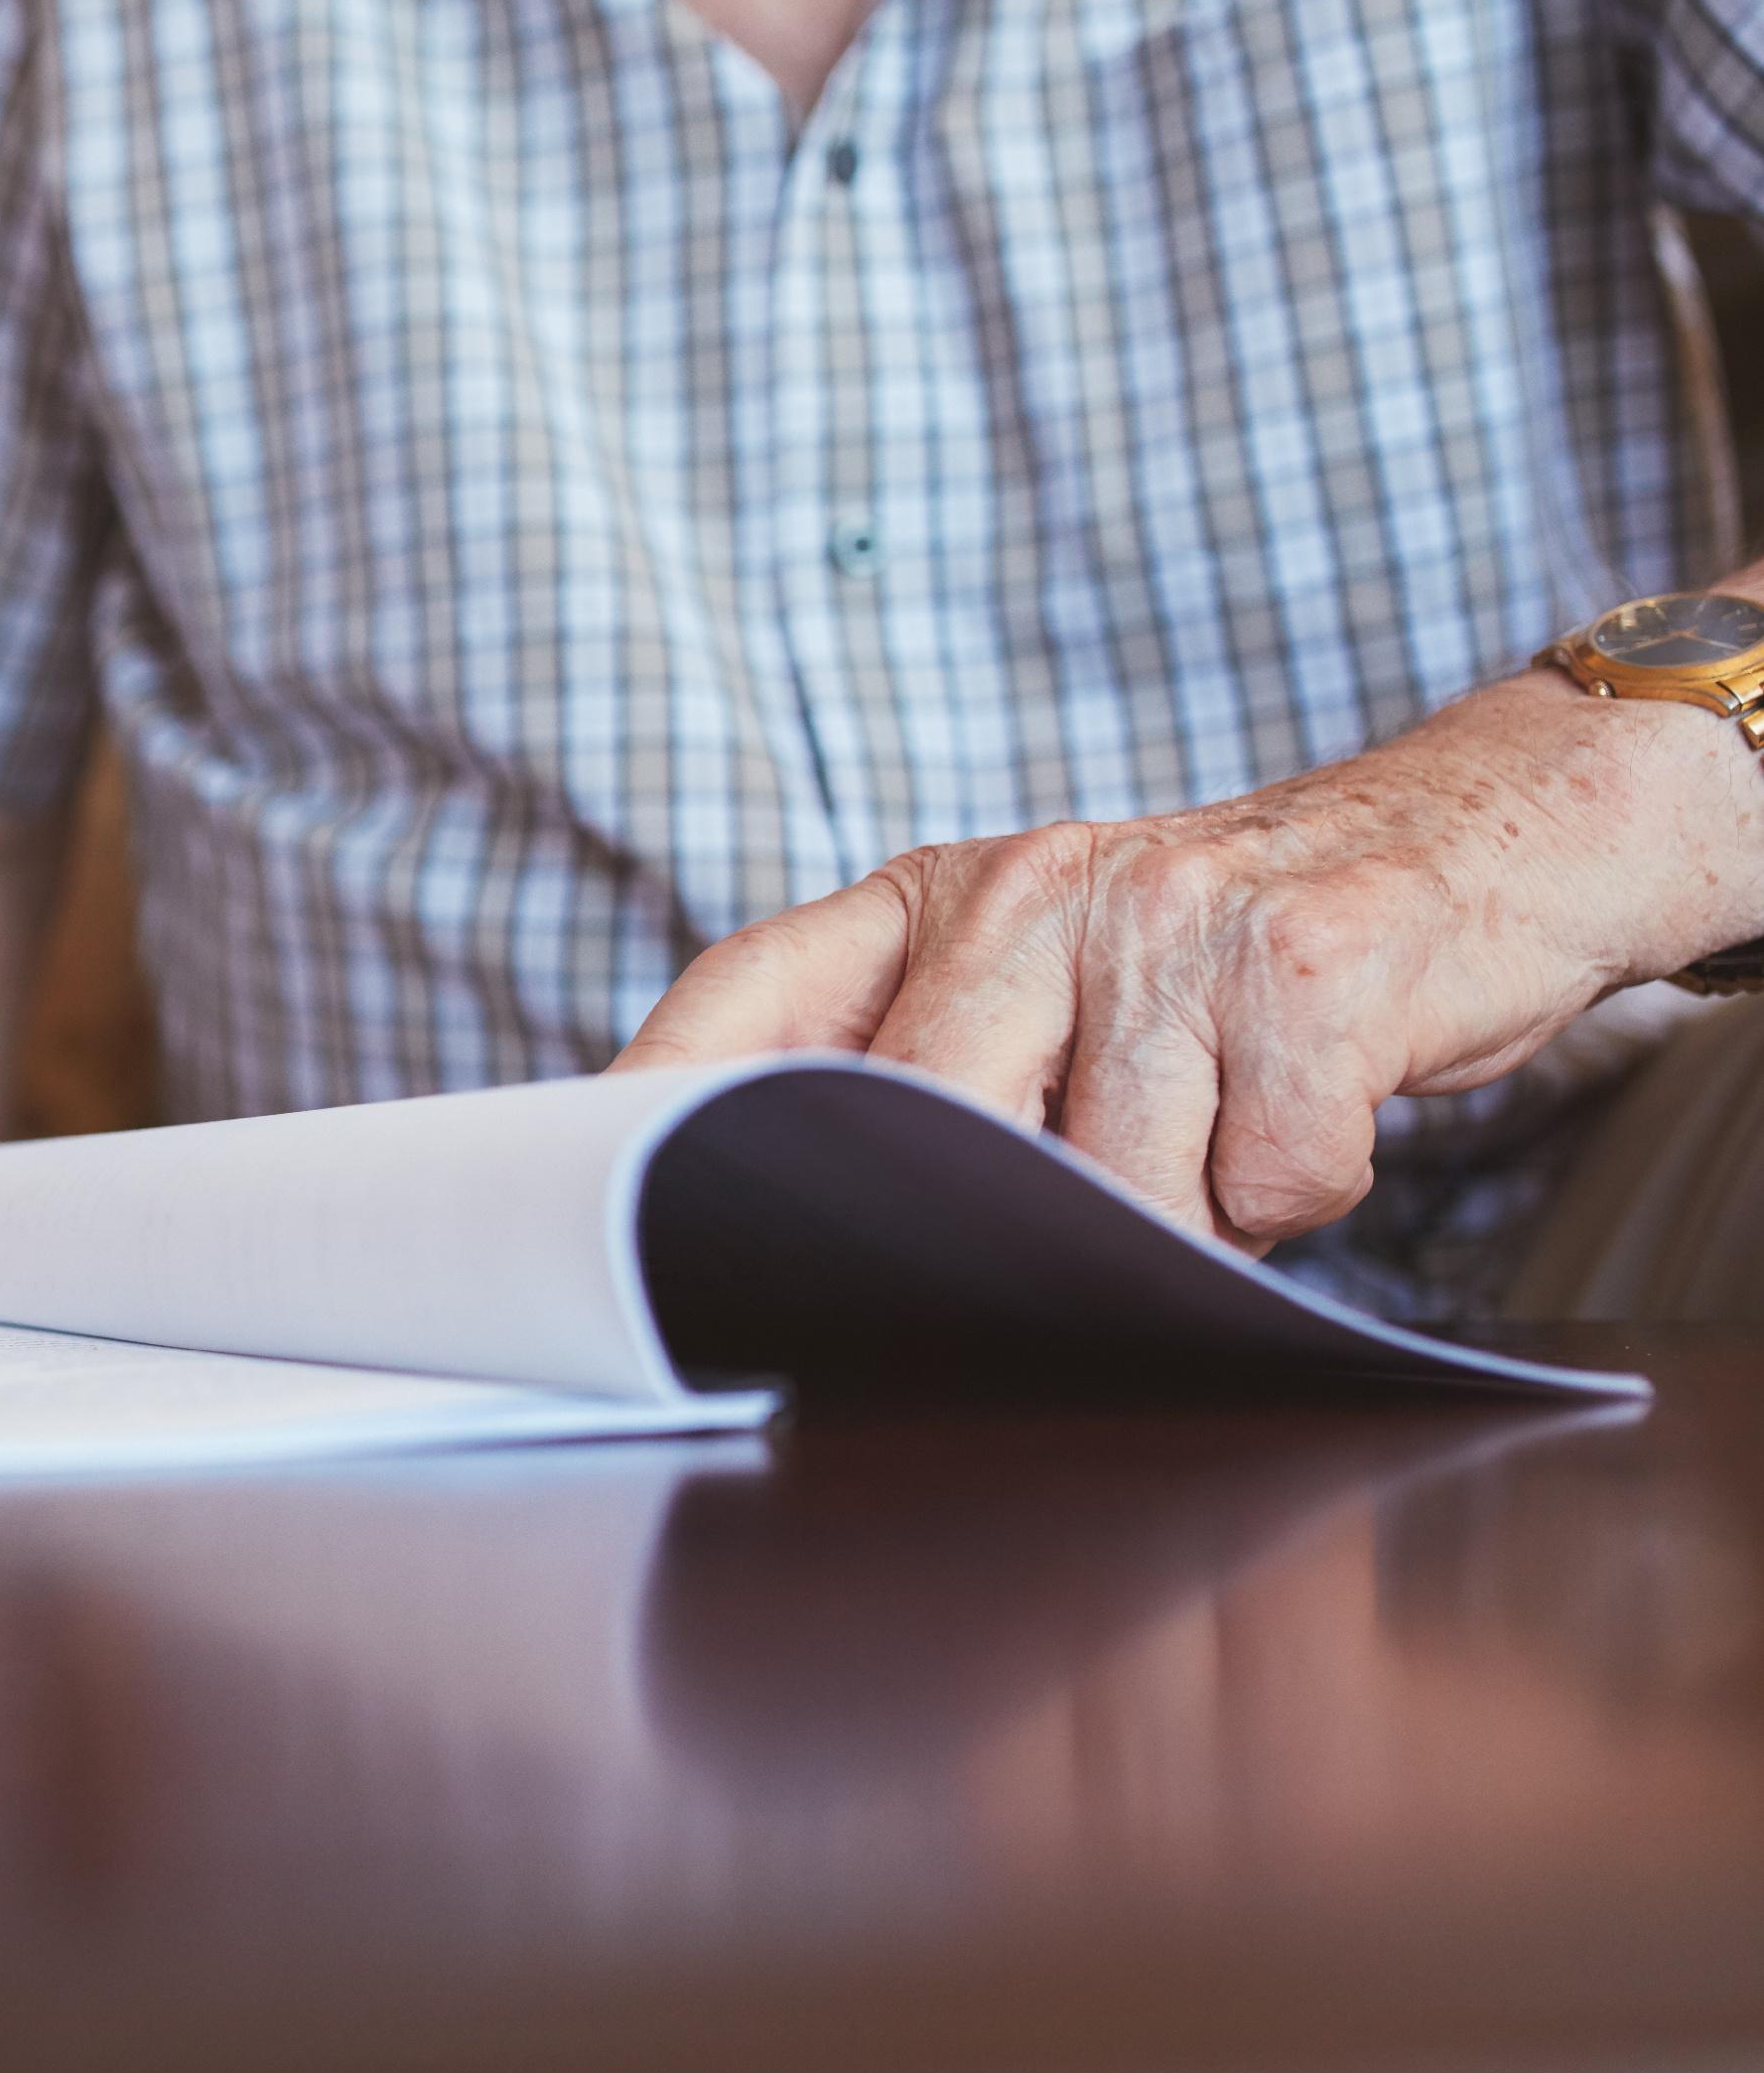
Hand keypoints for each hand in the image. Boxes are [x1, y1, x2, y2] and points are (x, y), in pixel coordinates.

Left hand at [613, 675, 1763, 1249]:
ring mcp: (1166, 919)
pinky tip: (1312, 1108)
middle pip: (928, 1135)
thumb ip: (931, 1069)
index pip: (744, 1003)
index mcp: (935, 896)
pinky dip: (1300, 1187)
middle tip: (1066, 1228)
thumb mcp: (1052, 970)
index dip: (650, 1108)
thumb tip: (786, 1236)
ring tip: (1222, 1127)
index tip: (582, 1209)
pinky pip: (1262, 1179)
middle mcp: (1029, 889)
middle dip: (996, 1226)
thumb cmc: (1233, 953)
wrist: (1489, 836)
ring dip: (1179, 1213)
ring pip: (1109, 1190)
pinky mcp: (1307, 968)